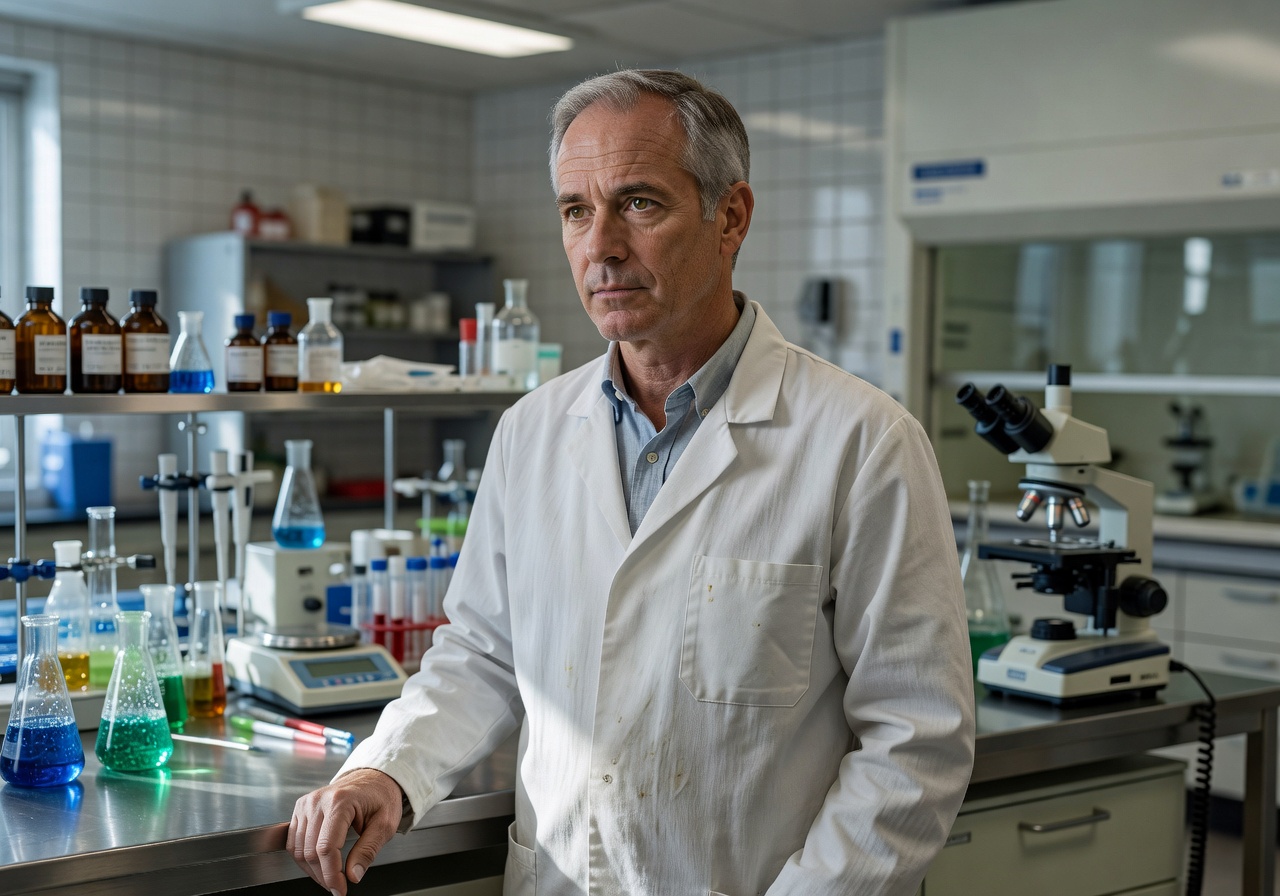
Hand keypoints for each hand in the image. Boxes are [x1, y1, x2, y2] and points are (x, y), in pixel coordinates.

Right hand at [287, 768, 404, 894]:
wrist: (372, 779)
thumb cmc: (380, 797)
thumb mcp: (385, 824)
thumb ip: (368, 850)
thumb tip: (353, 875)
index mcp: (340, 801)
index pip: (326, 848)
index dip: (332, 874)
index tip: (340, 890)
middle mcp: (318, 801)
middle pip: (310, 851)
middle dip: (323, 876)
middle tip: (338, 887)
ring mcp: (306, 803)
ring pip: (298, 849)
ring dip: (312, 870)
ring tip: (330, 878)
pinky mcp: (300, 808)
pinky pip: (294, 840)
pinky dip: (303, 858)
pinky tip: (319, 864)